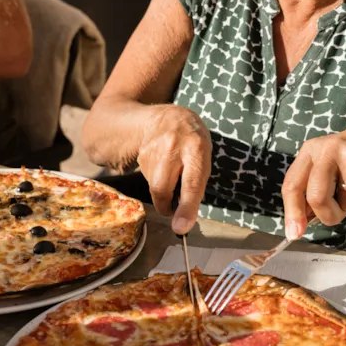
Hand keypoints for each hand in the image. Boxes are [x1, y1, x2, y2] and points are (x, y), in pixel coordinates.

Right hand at [136, 105, 210, 233]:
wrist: (167, 117)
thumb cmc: (193, 142)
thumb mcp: (204, 157)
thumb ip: (196, 183)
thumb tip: (183, 217)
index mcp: (197, 148)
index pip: (192, 183)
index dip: (187, 208)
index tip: (181, 228)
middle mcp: (173, 146)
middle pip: (162, 188)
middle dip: (165, 205)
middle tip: (172, 208)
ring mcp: (154, 148)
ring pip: (154, 185)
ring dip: (162, 189)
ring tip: (172, 172)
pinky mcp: (142, 153)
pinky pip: (148, 177)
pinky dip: (156, 179)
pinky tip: (162, 165)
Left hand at [281, 121, 345, 238]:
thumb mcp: (325, 165)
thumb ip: (311, 190)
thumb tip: (299, 223)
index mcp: (310, 151)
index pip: (292, 185)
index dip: (292, 213)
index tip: (294, 234)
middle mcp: (327, 150)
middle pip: (316, 197)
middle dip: (327, 215)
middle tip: (336, 217)